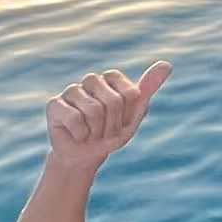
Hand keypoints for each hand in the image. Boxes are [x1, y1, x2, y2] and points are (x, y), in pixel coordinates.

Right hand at [45, 62, 172, 170]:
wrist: (85, 157)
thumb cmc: (111, 134)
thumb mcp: (134, 115)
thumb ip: (148, 88)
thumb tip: (166, 64)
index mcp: (111, 78)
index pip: (130, 92)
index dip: (128, 114)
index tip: (122, 121)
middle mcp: (90, 80)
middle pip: (113, 101)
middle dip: (113, 125)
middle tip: (105, 131)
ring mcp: (71, 90)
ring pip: (93, 110)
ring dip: (97, 131)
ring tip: (91, 133)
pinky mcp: (54, 104)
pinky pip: (75, 118)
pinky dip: (81, 134)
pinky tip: (76, 134)